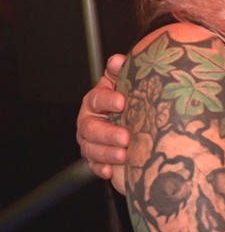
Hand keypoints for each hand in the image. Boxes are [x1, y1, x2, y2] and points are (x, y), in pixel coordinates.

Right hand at [76, 54, 129, 188]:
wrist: (129, 118)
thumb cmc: (127, 99)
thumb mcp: (124, 83)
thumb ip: (120, 71)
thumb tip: (118, 60)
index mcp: (95, 100)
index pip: (97, 99)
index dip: (107, 100)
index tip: (122, 102)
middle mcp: (88, 120)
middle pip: (91, 128)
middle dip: (107, 133)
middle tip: (125, 137)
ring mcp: (90, 141)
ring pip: (91, 148)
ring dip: (106, 153)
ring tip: (122, 155)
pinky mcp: (95, 158)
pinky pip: (93, 165)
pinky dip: (101, 169)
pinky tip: (110, 171)